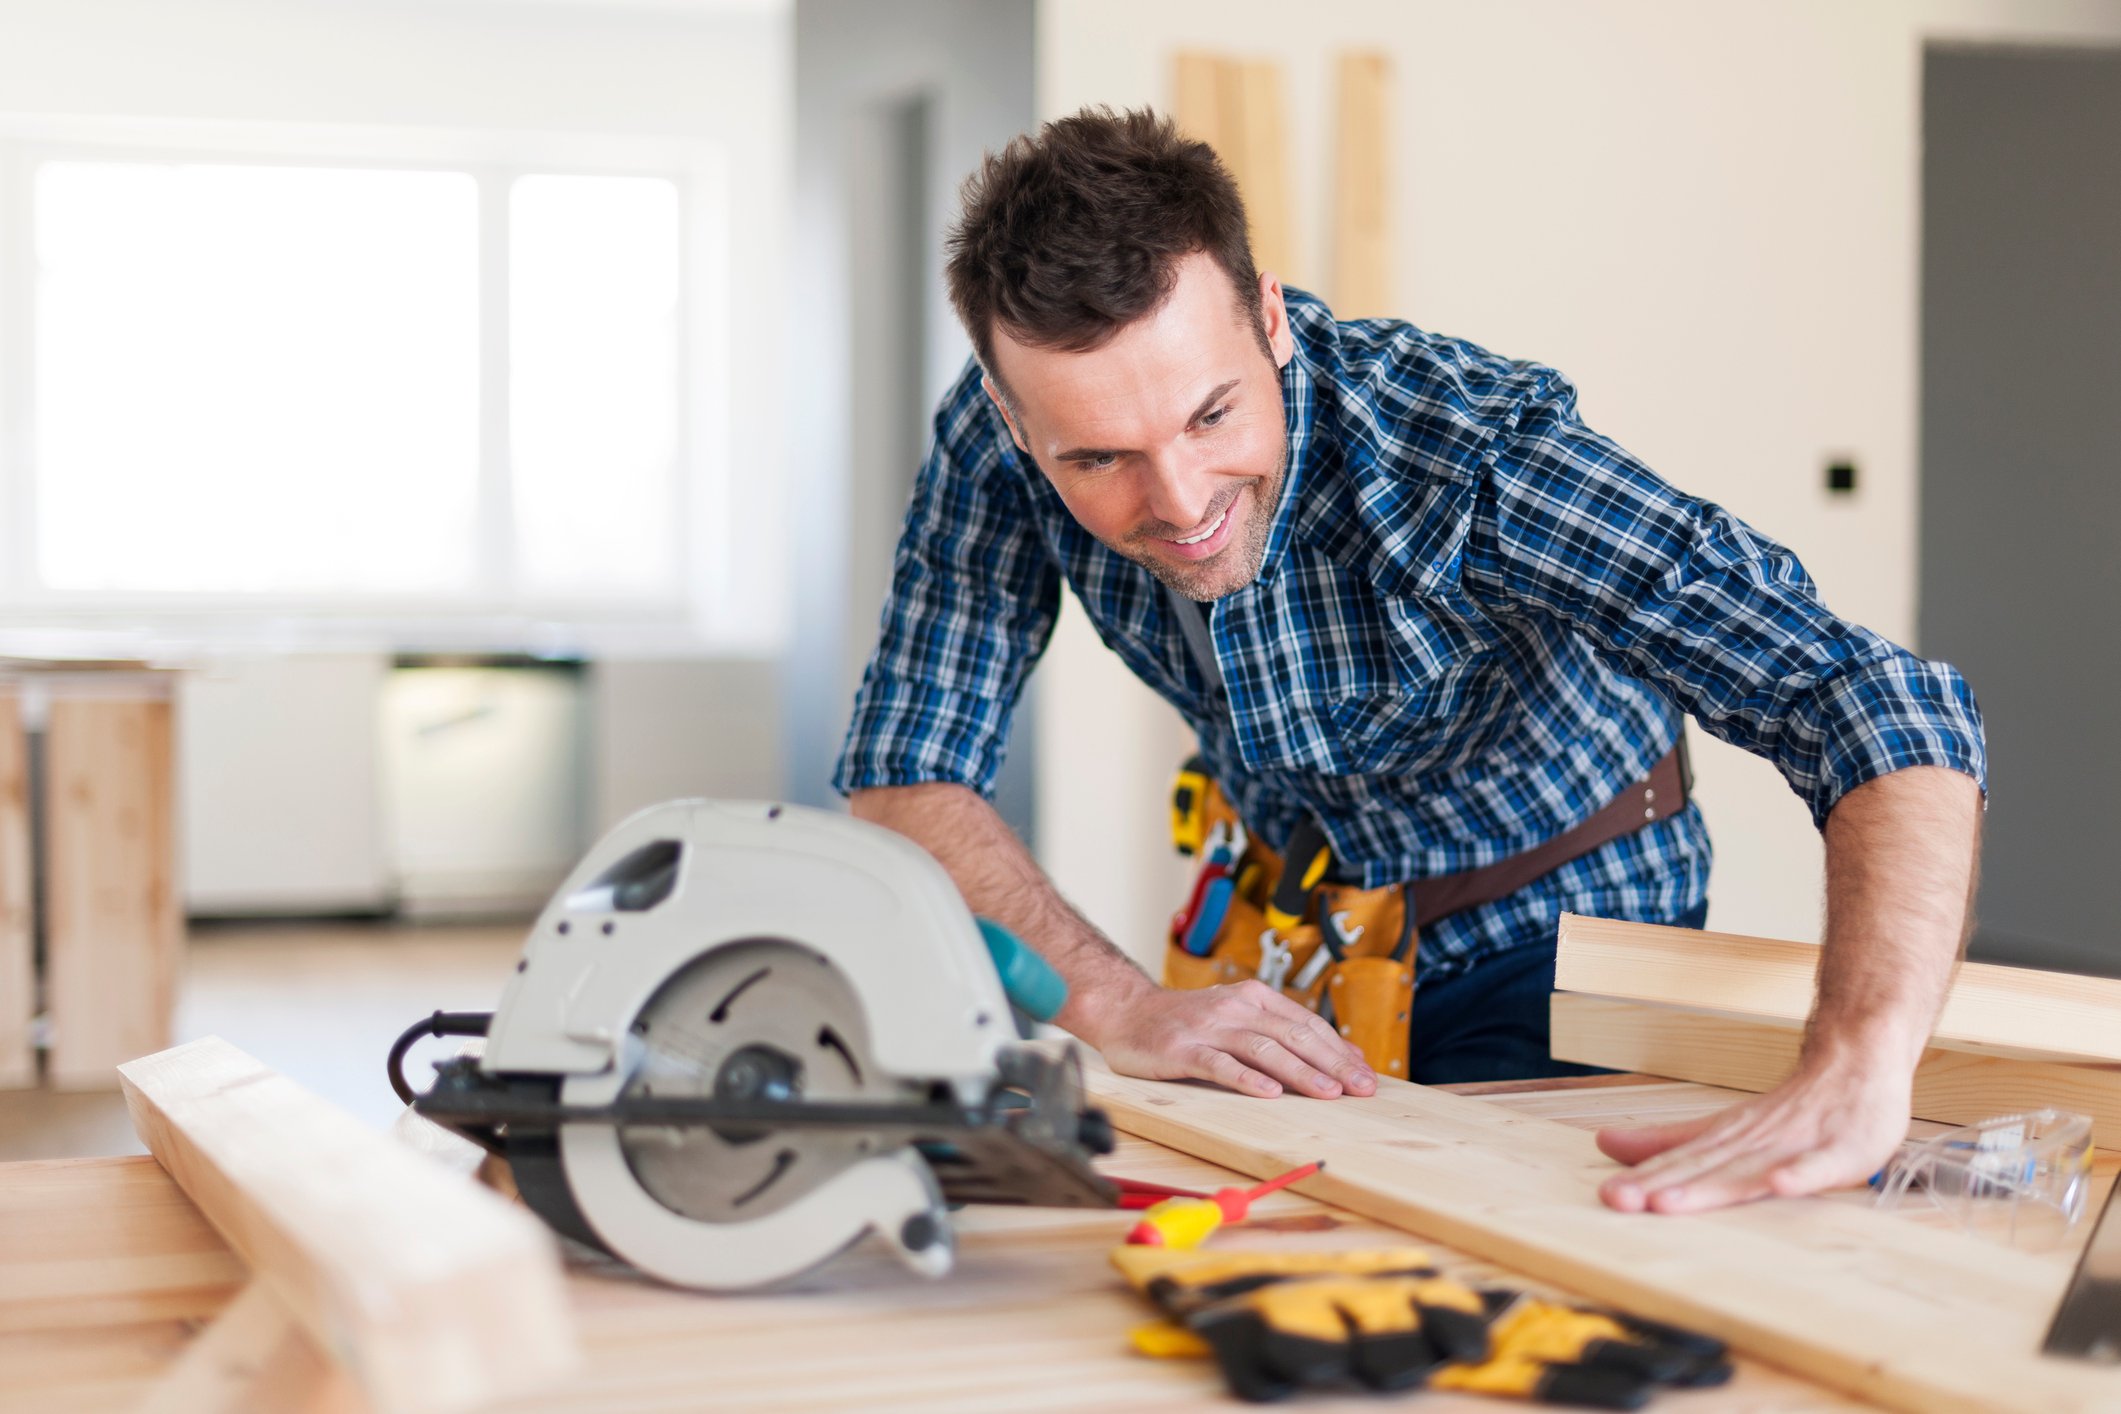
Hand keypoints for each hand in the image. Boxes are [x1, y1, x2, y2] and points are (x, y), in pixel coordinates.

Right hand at [1075, 976, 1378, 1099]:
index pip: (1307, 1025)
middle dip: (1332, 1064)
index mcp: (1254, 998)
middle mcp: (1235, 1009)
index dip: (1340, 1051)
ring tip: (1327, 1093)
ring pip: (1263, 1049)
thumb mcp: (1238, 1017)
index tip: (1366, 1078)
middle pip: (1293, 1036)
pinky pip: (1219, 1065)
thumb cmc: (1188, 1021)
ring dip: (1300, 1071)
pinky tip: (1269, 1093)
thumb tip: (1341, 1055)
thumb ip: (1283, 1032)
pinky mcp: (1183, 1049)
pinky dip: (1246, 1078)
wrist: (1127, 1011)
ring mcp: (1208, 1028)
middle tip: (1360, 1089)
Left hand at [1594, 1054, 1910, 1213]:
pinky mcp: (1841, 1151)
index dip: (1642, 1179)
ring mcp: (1796, 1146)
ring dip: (1710, 1186)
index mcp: (1726, 1139)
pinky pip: (1818, 1166)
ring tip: (1669, 1201)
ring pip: (1748, 1169)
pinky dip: (1799, 1175)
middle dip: (1660, 1185)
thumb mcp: (1726, 1128)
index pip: (1678, 1161)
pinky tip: (1778, 1185)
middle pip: (1702, 1166)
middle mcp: (1754, 1142)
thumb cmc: (1791, 1110)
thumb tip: (1606, 1144)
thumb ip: (1670, 1140)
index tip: (1607, 1195)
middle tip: (1618, 1199)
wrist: (1854, 1065)